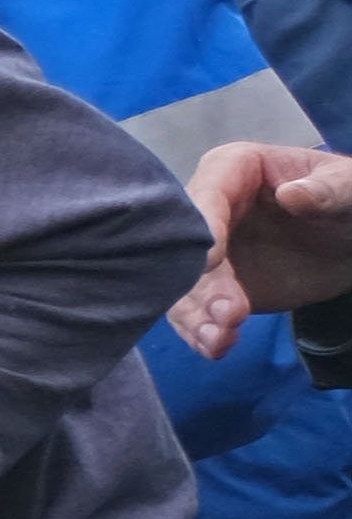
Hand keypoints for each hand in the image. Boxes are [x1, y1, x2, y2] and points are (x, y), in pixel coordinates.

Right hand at [182, 140, 351, 352]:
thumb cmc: (350, 198)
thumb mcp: (351, 187)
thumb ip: (328, 189)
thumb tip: (291, 195)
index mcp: (232, 170)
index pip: (206, 196)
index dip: (204, 228)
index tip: (211, 261)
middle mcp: (208, 211)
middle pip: (185, 247)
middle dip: (201, 283)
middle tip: (228, 313)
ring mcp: (208, 253)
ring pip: (184, 285)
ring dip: (198, 315)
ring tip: (221, 338)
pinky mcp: (216, 289)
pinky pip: (197, 311)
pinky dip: (202, 332)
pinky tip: (218, 347)